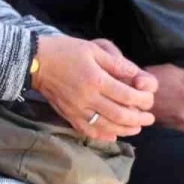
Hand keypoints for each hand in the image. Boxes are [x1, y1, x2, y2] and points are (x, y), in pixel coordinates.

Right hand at [33, 35, 155, 140]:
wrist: (34, 61)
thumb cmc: (63, 51)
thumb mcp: (91, 49)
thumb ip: (115, 63)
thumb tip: (136, 74)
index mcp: (96, 79)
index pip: (127, 96)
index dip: (143, 100)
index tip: (149, 100)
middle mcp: (88, 97)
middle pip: (120, 115)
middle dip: (139, 119)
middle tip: (149, 118)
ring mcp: (77, 109)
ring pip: (107, 126)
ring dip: (126, 130)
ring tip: (136, 127)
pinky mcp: (68, 115)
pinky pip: (88, 131)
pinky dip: (103, 135)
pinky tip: (113, 134)